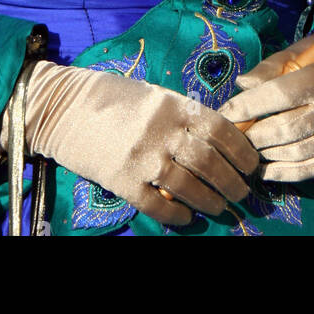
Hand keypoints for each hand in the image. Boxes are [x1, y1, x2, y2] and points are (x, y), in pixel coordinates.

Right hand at [3, 61, 259, 227]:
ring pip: (188, 187)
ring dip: (210, 200)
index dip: (241, 150)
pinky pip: (156, 204)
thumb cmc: (112, 96)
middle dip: (231, 181)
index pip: (220, 129)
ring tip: (220, 207)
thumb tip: (217, 136)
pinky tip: (186, 218)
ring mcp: (142, 156)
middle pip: (209, 162)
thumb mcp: (153, 94)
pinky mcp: (121, 180)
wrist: (62, 106)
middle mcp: (162, 130)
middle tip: (241, 193)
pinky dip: (176, 215)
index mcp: (173, 104)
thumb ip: (182, 113)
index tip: (251, 164)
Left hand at [217, 33, 313, 181]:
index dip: (248, 106)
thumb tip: (242, 85)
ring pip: (291, 151)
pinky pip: (307, 170)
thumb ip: (269, 67)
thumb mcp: (299, 52)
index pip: (277, 96)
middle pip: (282, 128)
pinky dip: (282, 173)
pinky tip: (264, 169)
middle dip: (251, 133)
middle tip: (232, 134)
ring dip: (263, 153)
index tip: (225, 112)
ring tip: (245, 148)